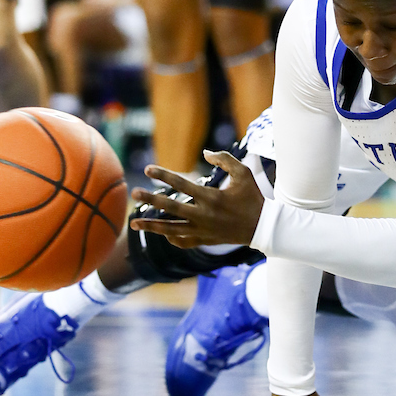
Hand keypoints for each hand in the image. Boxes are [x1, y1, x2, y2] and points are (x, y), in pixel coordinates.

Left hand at [130, 149, 264, 248]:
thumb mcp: (243, 172)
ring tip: (134, 223)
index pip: (181, 183)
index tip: (148, 169)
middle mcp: (203, 215)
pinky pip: (182, 241)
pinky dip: (170, 238)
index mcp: (211, 196)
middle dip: (150, 200)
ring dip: (151, 226)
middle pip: (170, 208)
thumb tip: (206, 153)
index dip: (163, 175)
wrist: (262, 227)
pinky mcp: (205, 241)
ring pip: (171, 229)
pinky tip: (161, 233)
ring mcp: (202, 230)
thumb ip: (224, 159)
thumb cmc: (252, 196)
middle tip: (134, 193)